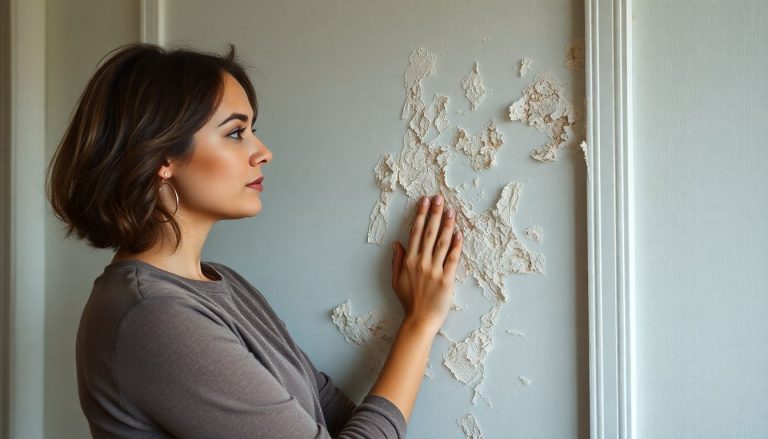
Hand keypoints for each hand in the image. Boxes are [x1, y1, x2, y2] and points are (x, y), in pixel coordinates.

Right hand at [391, 194, 462, 333]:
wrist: (419, 320)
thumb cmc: (409, 301)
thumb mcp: (396, 280)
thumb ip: (397, 261)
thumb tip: (397, 243)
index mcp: (409, 261)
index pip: (416, 233)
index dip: (421, 215)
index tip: (424, 202)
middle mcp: (421, 262)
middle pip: (429, 233)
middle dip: (434, 214)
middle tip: (439, 198)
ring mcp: (435, 270)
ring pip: (442, 243)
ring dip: (447, 225)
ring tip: (451, 211)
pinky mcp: (447, 279)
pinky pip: (452, 259)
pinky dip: (456, 246)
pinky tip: (459, 234)